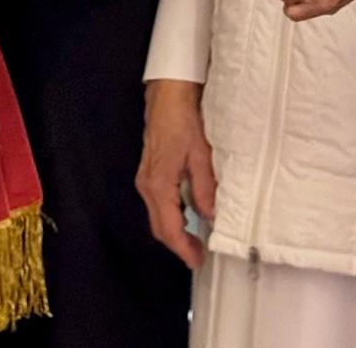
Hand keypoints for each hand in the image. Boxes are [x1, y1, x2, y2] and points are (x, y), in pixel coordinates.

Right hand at [136, 79, 215, 269]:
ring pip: (156, 215)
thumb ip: (204, 189)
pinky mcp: (148, 171)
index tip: (197, 261)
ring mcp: (144, 177)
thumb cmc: (183, 120)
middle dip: (178, 244)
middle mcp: (146, 184)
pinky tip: (186, 214)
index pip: (169, 228)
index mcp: (158, 184)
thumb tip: (210, 216)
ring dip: (174, 230)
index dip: (183, 248)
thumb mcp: (201, 155)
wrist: (168, 93)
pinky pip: (156, 203)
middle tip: (199, 254)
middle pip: (159, 226)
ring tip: (196, 238)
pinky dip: (170, 215)